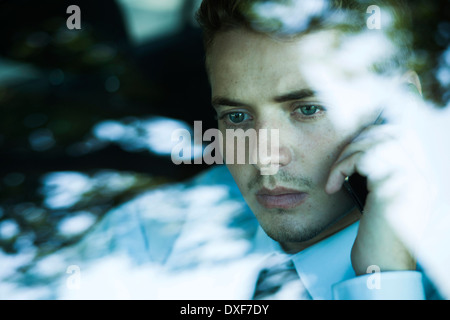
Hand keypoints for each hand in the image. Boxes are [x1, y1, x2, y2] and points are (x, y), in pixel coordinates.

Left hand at [325, 120, 432, 275]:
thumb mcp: (382, 202)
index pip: (406, 137)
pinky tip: (333, 186)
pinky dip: (342, 167)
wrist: (381, 269)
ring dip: (347, 156)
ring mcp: (412, 183)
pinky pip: (364, 159)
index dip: (375, 135)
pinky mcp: (393, 190)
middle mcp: (423, 179)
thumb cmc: (376, 238)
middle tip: (343, 162)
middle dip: (360, 140)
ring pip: (377, 144)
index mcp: (423, 180)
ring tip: (336, 177)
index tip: (353, 150)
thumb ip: (380, 177)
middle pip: (393, 133)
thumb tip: (360, 153)